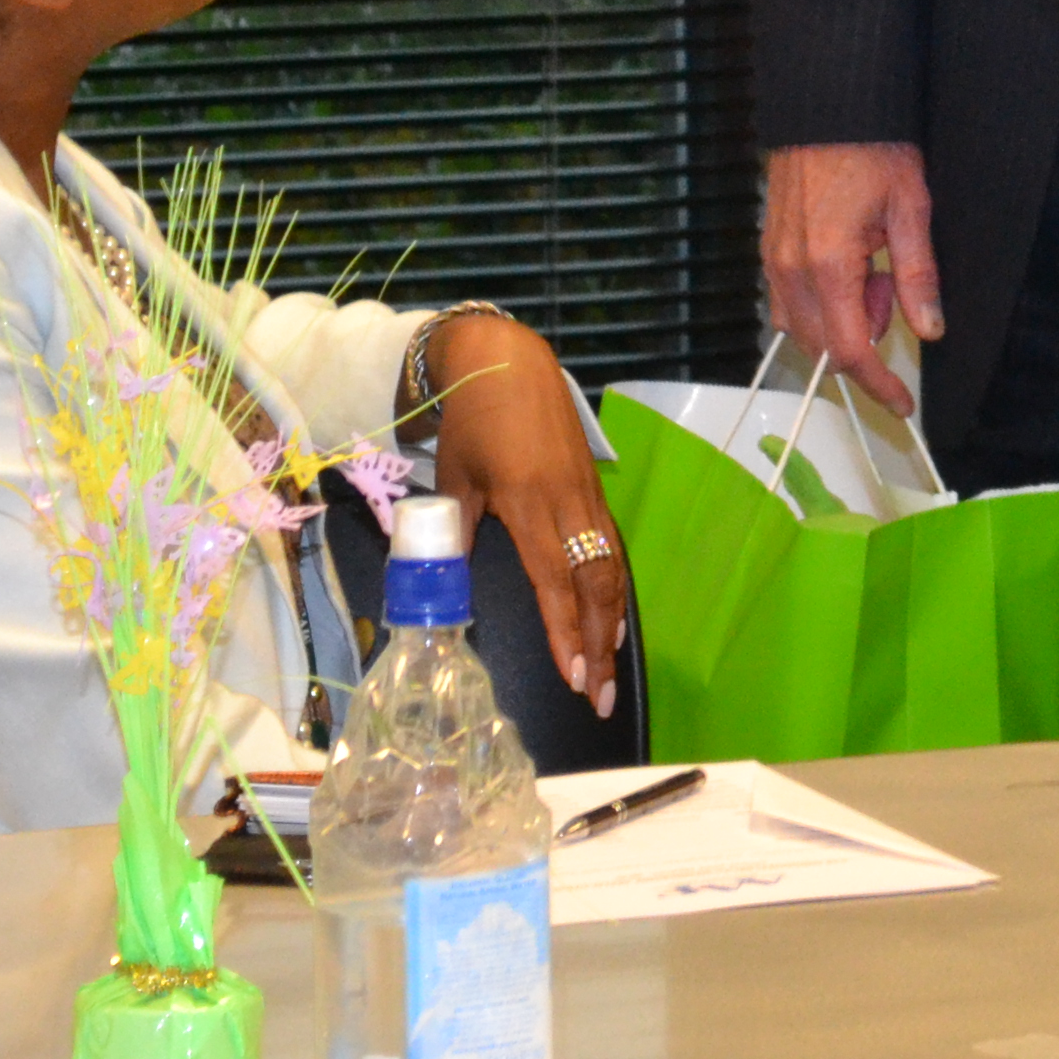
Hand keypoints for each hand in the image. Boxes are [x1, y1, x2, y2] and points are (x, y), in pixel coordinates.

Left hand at [421, 313, 631, 717]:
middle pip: (596, 585)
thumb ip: (456, 528)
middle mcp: (568, 504)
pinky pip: (611, 548)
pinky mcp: (592, 489)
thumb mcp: (455, 475)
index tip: (574, 677)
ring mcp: (586, 496)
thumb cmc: (474, 420)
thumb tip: (444, 581)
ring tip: (609, 668)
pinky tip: (611, 616)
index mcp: (531, 503)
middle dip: (600, 645)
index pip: (557, 582)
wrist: (507, 363)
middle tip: (600, 695)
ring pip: (611, 569)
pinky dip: (614, 588)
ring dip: (612, 622)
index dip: (566, 633)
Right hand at [760, 142, 941, 417]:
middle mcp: (792, 270)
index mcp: (830, 265)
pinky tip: (849, 267)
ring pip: (803, 329)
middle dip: (863, 340)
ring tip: (873, 271)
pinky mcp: (769, 251)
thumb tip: (930, 329)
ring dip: (842, 322)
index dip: (878, 385)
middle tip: (891, 292)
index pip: (850, 350)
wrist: (828, 107)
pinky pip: (789, 303)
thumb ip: (918, 275)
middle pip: (822, 348)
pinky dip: (822, 304)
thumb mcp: (911, 209)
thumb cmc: (872, 149)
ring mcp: (774, 261)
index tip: (902, 403)